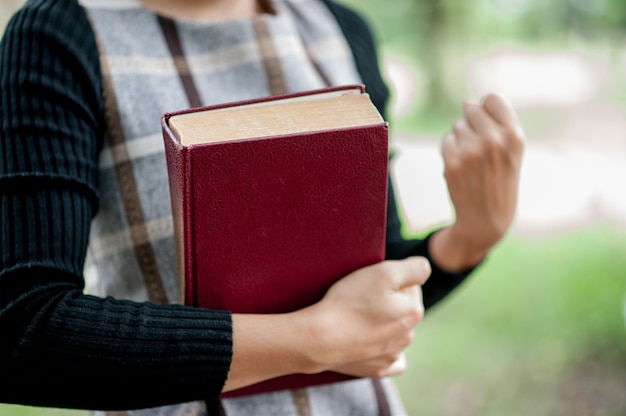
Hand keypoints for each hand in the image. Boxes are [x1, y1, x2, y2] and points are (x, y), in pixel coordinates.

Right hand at [224, 257, 429, 391]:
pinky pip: (389, 358)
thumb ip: (415, 268)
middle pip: (402, 308)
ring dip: (382, 323)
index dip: (390, 279)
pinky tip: (370, 342)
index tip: (371, 283)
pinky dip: (383, 350)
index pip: (410, 284)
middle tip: (361, 298)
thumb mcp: (384, 272)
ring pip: (394, 331)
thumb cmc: (350, 302)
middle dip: (388, 301)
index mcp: (414, 311)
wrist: (320, 338)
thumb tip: (425, 270)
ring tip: (357, 318)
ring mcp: (393, 355)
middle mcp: (408, 335)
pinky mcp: (377, 369)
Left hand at [431, 94, 524, 270]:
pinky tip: (462, 167)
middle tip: (480, 148)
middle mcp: (493, 140)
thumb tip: (467, 102)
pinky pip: (447, 140)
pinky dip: (451, 150)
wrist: (486, 221)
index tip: (490, 126)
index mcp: (514, 136)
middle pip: (471, 108)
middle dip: (472, 123)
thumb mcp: (513, 152)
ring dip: (462, 138)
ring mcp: (471, 151)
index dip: (487, 110)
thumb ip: (497, 124)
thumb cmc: (501, 181)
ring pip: (457, 125)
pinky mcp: (451, 162)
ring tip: (473, 160)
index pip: (492, 99)